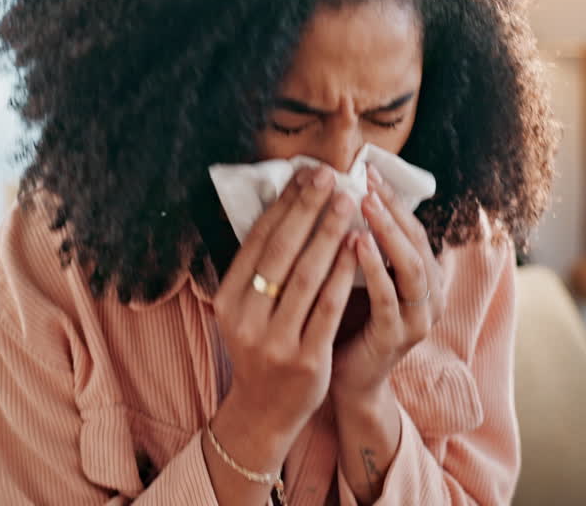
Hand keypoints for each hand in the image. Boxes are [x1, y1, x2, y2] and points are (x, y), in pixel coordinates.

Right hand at [209, 165, 357, 466]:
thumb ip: (260, 268)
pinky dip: (343, 273)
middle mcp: (246, 318)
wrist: (265, 410)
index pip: (258, 241)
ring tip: (348, 202)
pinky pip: (328, 306)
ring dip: (329, 233)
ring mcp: (275, 341)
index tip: (305, 175)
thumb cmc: (262, 346)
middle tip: (329, 177)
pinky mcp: (306, 359)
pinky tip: (358, 247)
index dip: (283, 204)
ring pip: (306, 275)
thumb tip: (286, 205)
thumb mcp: (246, 309)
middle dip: (307, 209)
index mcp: (227, 300)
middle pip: (281, 252)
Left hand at [330, 165, 443, 402]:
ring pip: (410, 265)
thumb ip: (361, 242)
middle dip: (391, 208)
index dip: (392, 198)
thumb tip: (344, 191)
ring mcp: (418, 318)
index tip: (368, 170)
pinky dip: (373, 267)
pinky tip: (354, 244)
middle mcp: (430, 295)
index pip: (413, 227)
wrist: (345, 379)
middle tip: (367, 180)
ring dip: (387, 231)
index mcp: (423, 277)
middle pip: (416, 240)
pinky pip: (389, 297)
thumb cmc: (348, 321)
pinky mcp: (397, 336)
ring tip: (364, 203)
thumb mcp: (358, 276)